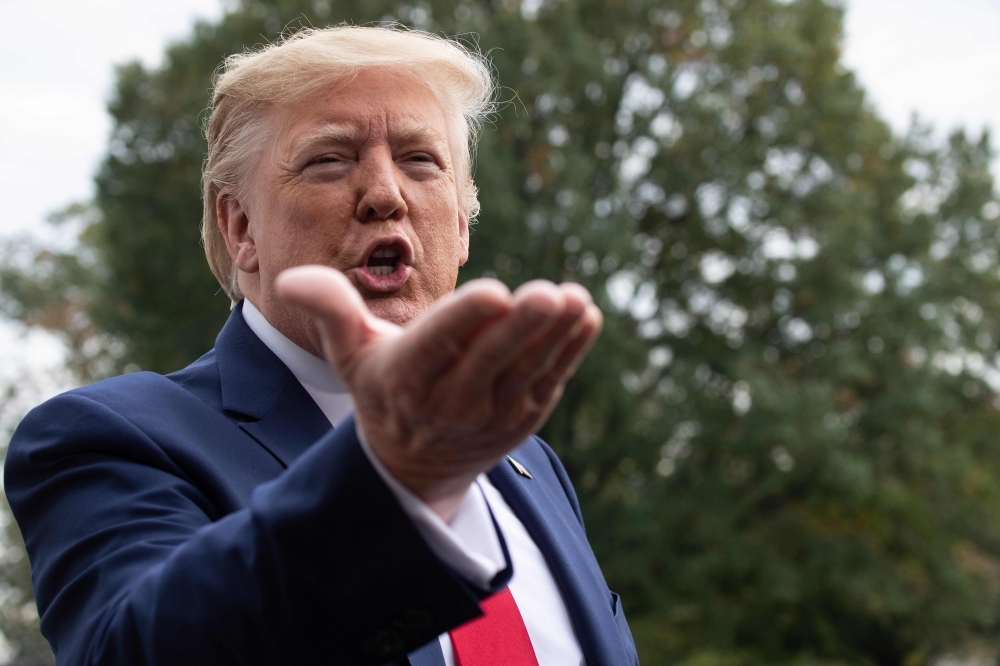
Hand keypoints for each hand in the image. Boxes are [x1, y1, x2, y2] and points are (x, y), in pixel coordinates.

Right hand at [276, 266, 601, 519]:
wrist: (413, 463)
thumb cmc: (381, 389)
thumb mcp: (349, 354)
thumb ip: (330, 310)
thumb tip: (291, 277)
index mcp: (405, 379)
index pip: (436, 346)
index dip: (464, 320)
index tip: (494, 291)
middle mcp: (449, 402)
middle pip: (490, 360)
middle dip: (521, 328)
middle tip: (547, 294)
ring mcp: (492, 415)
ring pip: (527, 370)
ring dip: (555, 336)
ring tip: (576, 300)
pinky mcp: (523, 418)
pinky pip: (550, 380)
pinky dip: (571, 351)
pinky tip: (587, 316)